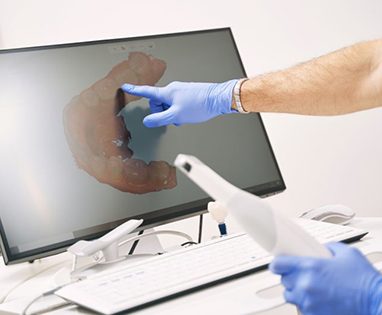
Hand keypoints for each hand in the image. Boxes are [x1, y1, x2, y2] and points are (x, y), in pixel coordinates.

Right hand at [121, 80, 237, 126]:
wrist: (218, 99)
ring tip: (182, 118)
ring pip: (168, 104)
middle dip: (161, 111)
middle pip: (158, 101)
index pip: (147, 91)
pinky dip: (178, 111)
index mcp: (168, 92)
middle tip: (171, 118)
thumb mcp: (176, 116)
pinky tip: (187, 116)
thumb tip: (147, 121)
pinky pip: (177, 103)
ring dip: (171, 113)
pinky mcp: (188, 94)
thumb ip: (160, 119)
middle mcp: (173, 89)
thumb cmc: (200, 105)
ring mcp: (181, 91)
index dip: (134, 90)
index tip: (125, 86)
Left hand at [269, 242, 381, 314]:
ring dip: (297, 292)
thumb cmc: (364, 281)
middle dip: (292, 277)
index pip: (278, 264)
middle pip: (284, 280)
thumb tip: (321, 249)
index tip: (278, 264)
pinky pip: (301, 309)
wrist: (377, 304)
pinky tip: (320, 300)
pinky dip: (307, 305)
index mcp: (310, 267)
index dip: (277, 264)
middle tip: (305, 276)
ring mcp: (308, 302)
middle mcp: (305, 285)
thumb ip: (328, 248)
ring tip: (313, 290)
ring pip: (291, 296)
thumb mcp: (347, 253)